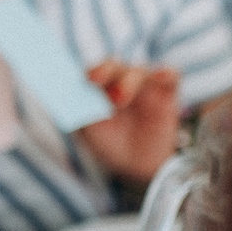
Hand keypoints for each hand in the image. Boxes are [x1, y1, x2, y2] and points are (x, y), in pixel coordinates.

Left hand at [74, 60, 182, 182]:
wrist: (137, 165)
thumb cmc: (109, 143)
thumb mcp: (89, 131)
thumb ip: (79, 111)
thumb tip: (61, 96)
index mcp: (97, 86)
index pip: (88, 70)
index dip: (80, 71)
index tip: (74, 77)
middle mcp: (119, 79)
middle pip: (111, 65)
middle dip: (102, 70)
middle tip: (94, 80)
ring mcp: (144, 84)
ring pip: (136, 71)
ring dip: (127, 82)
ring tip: (120, 100)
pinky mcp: (166, 90)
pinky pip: (169, 74)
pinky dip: (164, 72)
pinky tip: (161, 75)